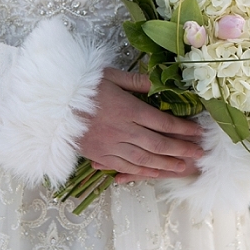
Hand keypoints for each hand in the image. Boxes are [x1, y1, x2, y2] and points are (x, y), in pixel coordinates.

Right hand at [78, 68, 203, 181]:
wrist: (50, 107)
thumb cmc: (80, 87)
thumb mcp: (109, 76)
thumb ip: (136, 82)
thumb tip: (158, 83)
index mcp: (127, 109)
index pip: (162, 122)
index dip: (183, 128)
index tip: (198, 131)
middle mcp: (122, 131)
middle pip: (158, 144)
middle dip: (181, 150)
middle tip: (199, 153)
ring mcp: (110, 146)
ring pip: (145, 160)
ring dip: (167, 165)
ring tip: (184, 167)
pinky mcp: (100, 156)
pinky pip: (126, 167)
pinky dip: (143, 172)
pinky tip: (155, 173)